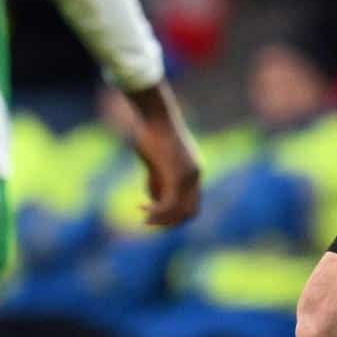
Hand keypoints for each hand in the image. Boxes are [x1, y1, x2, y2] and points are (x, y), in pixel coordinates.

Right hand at [124, 81, 202, 226]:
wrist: (154, 114)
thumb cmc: (151, 131)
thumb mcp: (155, 160)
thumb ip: (158, 180)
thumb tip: (154, 198)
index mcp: (193, 171)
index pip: (192, 204)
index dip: (175, 215)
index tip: (154, 213)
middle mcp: (195, 176)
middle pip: (190, 213)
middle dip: (170, 222)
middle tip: (149, 221)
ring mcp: (187, 177)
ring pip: (179, 212)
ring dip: (161, 220)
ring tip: (144, 218)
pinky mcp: (175, 176)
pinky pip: (168, 204)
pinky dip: (155, 211)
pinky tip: (140, 207)